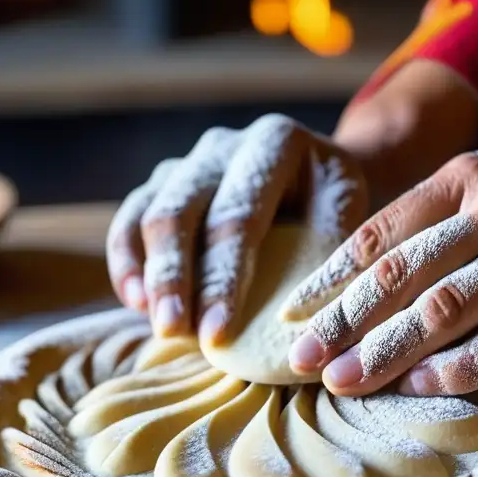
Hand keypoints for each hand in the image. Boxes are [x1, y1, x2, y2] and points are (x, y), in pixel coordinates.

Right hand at [106, 114, 366, 342]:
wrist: (319, 177)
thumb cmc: (336, 207)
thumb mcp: (349, 218)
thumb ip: (328, 258)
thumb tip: (308, 324)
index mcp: (274, 143)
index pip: (239, 216)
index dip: (223, 278)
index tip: (217, 332)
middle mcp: (223, 146)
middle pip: (182, 211)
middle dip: (174, 277)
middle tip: (173, 329)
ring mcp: (187, 163)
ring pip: (149, 215)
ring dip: (149, 275)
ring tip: (158, 325)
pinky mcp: (162, 184)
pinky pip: (130, 220)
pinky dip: (128, 262)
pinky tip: (136, 303)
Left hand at [284, 150, 477, 395]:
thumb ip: (444, 222)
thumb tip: (368, 279)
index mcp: (471, 179)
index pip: (382, 233)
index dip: (332, 277)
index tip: (296, 313)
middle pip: (400, 276)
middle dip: (343, 322)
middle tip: (301, 359)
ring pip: (440, 312)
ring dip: (384, 353)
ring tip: (342, 383)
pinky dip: (456, 370)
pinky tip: (419, 389)